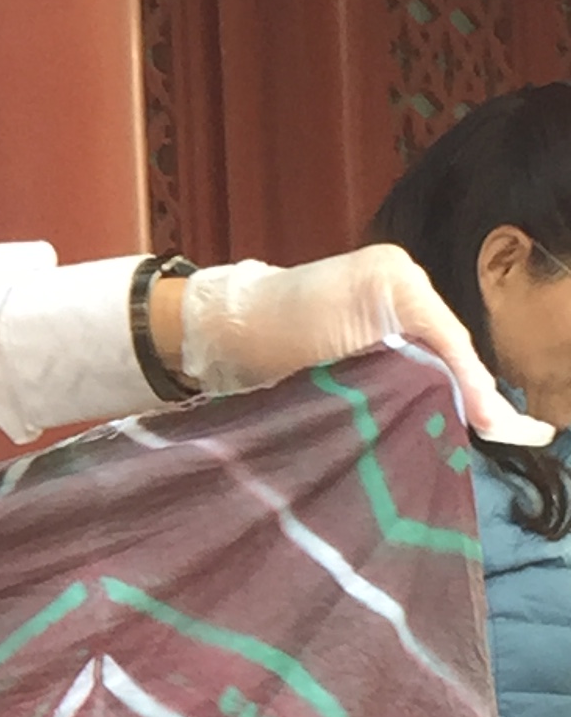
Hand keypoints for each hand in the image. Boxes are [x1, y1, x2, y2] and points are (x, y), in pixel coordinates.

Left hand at [172, 249, 552, 445]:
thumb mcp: (341, 361)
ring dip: (438, 393)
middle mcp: (401, 285)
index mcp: (398, 279)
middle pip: (445, 347)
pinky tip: (427, 419)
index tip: (491, 426)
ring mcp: (387, 304)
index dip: (470, 384)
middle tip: (482, 437)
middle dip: (459, 391)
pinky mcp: (370, 327)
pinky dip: (415, 389)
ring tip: (458, 435)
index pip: (451, 339)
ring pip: (428, 356)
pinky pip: (407, 360)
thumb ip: (402, 377)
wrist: (225, 331)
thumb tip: (454, 410)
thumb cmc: (274, 336)